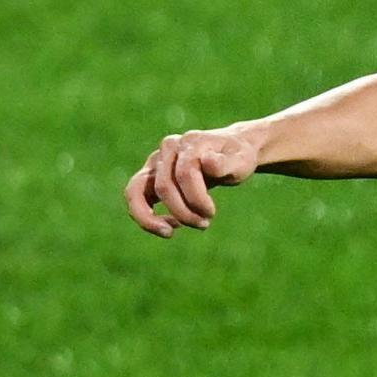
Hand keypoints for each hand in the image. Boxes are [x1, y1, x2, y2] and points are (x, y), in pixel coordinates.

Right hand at [124, 124, 265, 234]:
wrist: (229, 151)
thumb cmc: (236, 158)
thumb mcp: (241, 160)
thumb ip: (226, 163)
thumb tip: (207, 162)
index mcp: (189, 143)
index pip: (185, 174)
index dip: (197, 199)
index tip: (211, 213)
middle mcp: (167, 149)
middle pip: (163, 187)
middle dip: (183, 212)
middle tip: (204, 223)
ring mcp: (155, 162)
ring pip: (135, 191)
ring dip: (152, 218)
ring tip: (169, 232)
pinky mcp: (149, 176)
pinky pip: (135, 197)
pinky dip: (146, 216)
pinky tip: (170, 226)